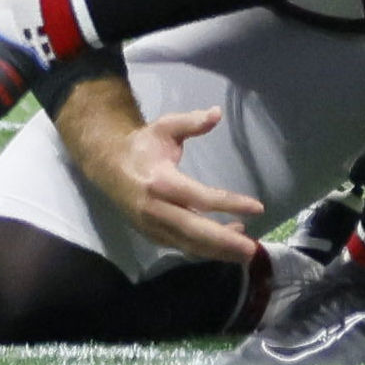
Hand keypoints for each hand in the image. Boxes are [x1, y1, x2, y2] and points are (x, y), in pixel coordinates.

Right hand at [99, 107, 263, 263]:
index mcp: (160, 182)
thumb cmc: (142, 146)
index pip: (200, 197)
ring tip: (246, 251)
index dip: (229, 204)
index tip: (257, 208)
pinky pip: (181, 246)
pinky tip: (226, 243)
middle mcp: (155, 209)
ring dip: (218, 251)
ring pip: (188, 244)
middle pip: (194, 231)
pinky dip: (204, 249)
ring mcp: (152, 226)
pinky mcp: (151, 235)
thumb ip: (191, 122)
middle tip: (252, 250)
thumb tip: (217, 113)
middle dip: (225, 242)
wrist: (107, 165)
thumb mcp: (165, 127)